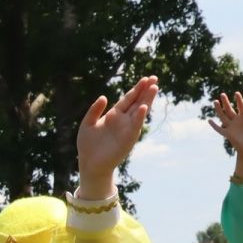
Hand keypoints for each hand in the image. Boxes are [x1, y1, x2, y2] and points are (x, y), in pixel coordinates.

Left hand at [75, 75, 158, 197]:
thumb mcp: (87, 124)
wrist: (90, 164)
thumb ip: (94, 110)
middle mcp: (124, 120)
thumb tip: (103, 97)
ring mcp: (127, 128)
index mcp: (114, 115)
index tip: (145, 78)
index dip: (136, 89)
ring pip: (140, 111)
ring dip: (147, 100)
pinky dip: (139, 117)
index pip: (128, 99)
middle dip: (146, 91)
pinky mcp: (128, 138)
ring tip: (154, 88)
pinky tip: (143, 108)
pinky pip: (135, 126)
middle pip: (137, 102)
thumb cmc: (88, 145)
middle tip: (154, 78)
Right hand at [211, 92, 242, 177]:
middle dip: (226, 102)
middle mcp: (236, 120)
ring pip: (223, 116)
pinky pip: (219, 129)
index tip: (236, 93)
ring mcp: (231, 127)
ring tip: (215, 102)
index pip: (241, 106)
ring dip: (219, 109)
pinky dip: (214, 125)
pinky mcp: (227, 134)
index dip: (239, 100)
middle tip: (222, 94)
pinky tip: (209, 120)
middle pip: (229, 109)